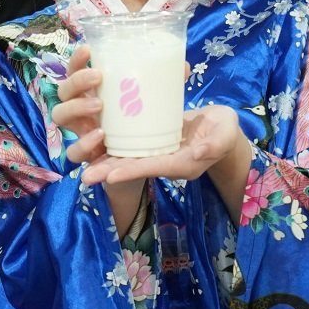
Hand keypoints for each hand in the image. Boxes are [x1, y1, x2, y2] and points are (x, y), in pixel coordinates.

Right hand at [52, 44, 194, 167]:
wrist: (140, 160)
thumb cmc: (141, 123)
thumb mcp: (151, 102)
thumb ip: (164, 85)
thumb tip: (182, 67)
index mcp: (92, 91)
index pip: (75, 70)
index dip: (77, 59)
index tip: (88, 49)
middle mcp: (80, 109)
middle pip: (62, 91)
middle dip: (77, 81)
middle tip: (99, 76)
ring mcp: (80, 131)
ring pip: (59, 116)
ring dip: (75, 107)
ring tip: (99, 105)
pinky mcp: (86, 154)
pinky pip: (73, 151)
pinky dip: (83, 142)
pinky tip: (100, 135)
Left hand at [76, 104, 250, 187]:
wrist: (221, 130)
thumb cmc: (225, 131)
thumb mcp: (225, 134)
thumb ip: (214, 143)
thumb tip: (199, 151)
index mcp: (182, 163)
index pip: (154, 167)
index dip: (132, 170)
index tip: (110, 175)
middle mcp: (166, 163)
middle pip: (135, 168)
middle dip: (110, 172)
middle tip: (85, 177)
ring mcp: (158, 155)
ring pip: (129, 160)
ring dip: (106, 163)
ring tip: (83, 169)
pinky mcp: (153, 144)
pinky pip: (131, 149)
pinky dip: (114, 148)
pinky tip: (95, 143)